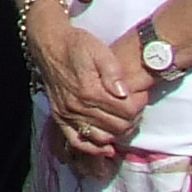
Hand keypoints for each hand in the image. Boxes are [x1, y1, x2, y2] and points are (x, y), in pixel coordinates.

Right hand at [24, 0, 145, 161]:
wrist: (49, 43)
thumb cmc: (77, 44)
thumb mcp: (99, 50)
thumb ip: (113, 72)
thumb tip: (124, 94)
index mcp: (90, 90)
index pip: (126, 111)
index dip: (139, 105)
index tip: (141, 96)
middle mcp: (77, 106)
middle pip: (117, 126)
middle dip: (131, 120)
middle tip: (135, 108)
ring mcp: (67, 113)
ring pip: (101, 136)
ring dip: (116, 133)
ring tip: (123, 121)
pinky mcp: (59, 116)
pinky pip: (77, 140)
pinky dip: (93, 148)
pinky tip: (105, 147)